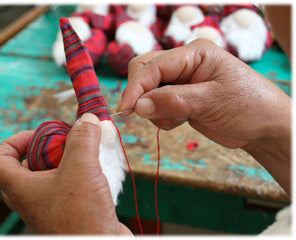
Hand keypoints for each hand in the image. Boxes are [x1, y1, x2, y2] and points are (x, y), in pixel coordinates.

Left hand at [0, 113, 131, 233]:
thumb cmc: (82, 217)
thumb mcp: (81, 168)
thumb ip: (82, 139)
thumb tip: (87, 119)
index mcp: (22, 188)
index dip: (13, 141)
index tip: (39, 134)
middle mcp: (32, 198)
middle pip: (27, 165)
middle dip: (47, 148)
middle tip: (65, 142)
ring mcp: (51, 206)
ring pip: (52, 175)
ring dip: (69, 159)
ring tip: (88, 152)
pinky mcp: (70, 210)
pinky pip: (70, 185)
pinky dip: (82, 172)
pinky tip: (100, 168)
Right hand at [118, 39, 290, 193]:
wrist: (265, 128)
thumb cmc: (249, 106)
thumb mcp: (211, 101)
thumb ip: (173, 101)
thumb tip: (138, 106)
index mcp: (194, 54)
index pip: (153, 66)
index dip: (136, 87)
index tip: (126, 109)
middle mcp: (185, 64)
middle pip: (145, 72)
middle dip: (142, 95)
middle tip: (146, 115)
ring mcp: (182, 82)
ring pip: (148, 91)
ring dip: (154, 108)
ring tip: (177, 119)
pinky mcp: (181, 99)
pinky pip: (158, 105)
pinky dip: (162, 116)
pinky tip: (181, 121)